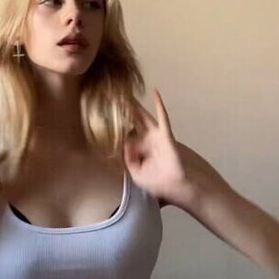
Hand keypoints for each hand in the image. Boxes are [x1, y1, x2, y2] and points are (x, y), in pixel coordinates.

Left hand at [123, 89, 192, 206]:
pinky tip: (155, 93)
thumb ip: (127, 159)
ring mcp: (155, 135)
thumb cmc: (156, 182)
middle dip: (124, 112)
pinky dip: (159, 105)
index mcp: (139, 150)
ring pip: (144, 117)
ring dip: (137, 106)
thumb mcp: (135, 173)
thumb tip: (122, 144)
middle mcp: (146, 140)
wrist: (174, 185)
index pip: (124, 136)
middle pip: (132, 122)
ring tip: (126, 94)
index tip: (104, 121)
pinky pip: (162, 117)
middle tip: (113, 99)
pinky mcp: (165, 134)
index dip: (116, 131)